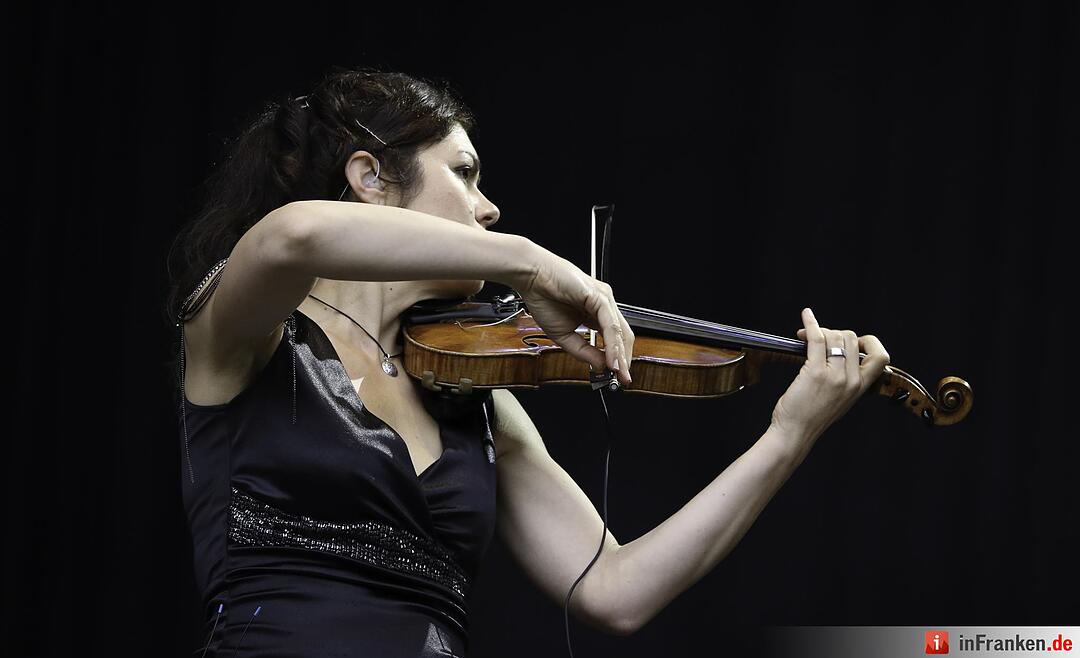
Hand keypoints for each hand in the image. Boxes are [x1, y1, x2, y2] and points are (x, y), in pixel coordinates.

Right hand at [516, 248, 633, 386]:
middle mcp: (604, 304)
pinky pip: (610, 324)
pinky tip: (611, 358)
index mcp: (597, 312)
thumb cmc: (543, 298)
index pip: (615, 338)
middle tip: (623, 379)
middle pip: (623, 336)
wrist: (531, 277)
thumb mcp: (564, 336)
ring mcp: (604, 299)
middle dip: (624, 360)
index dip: (618, 359)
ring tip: (619, 373)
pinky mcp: (599, 296)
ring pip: (620, 331)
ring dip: (620, 355)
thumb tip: (601, 366)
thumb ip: (583, 351)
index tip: (617, 377)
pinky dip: (612, 344)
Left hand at [770, 308, 889, 441]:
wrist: (795, 433)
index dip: (868, 342)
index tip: (851, 340)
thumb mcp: (840, 400)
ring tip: (806, 336)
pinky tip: (806, 316)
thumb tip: (839, 352)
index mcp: (860, 388)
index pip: (881, 357)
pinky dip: (811, 324)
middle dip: (835, 332)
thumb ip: (846, 380)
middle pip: (852, 339)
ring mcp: (834, 376)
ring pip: (835, 336)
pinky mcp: (815, 372)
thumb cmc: (811, 416)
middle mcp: (851, 381)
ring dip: (820, 330)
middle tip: (819, 338)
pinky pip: (817, 338)